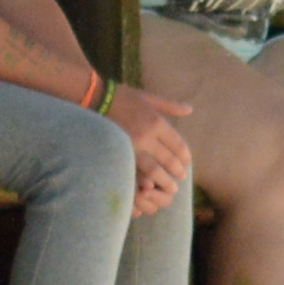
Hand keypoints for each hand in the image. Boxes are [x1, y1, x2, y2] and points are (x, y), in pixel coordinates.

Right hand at [111, 87, 194, 209]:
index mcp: (156, 122)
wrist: (94, 98)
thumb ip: (170, 105)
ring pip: (155, 171)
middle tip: (181, 178)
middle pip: (169, 160)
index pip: (178, 145)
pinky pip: (136, 171)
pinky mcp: (119, 153)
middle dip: (178, 171)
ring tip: (171, 188)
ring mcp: (132, 146)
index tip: (187, 163)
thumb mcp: (148, 98)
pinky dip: (146, 181)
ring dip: (165, 181)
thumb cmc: (123, 97)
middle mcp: (147, 135)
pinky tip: (151, 187)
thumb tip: (190, 109)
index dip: (185, 156)